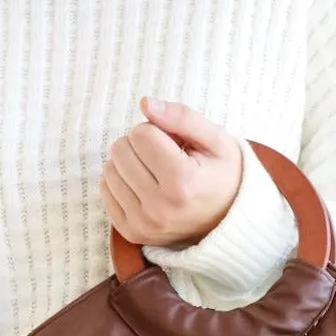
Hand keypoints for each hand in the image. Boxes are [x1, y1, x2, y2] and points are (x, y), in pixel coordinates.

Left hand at [99, 98, 242, 248]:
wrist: (230, 220)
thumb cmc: (223, 174)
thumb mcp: (217, 140)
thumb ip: (182, 117)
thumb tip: (145, 103)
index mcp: (183, 181)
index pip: (141, 134)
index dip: (157, 129)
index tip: (175, 142)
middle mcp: (160, 207)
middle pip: (121, 150)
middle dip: (140, 144)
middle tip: (165, 156)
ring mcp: (143, 223)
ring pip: (109, 169)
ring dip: (130, 162)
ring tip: (156, 171)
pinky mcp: (131, 232)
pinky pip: (105, 192)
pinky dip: (121, 182)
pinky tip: (144, 184)